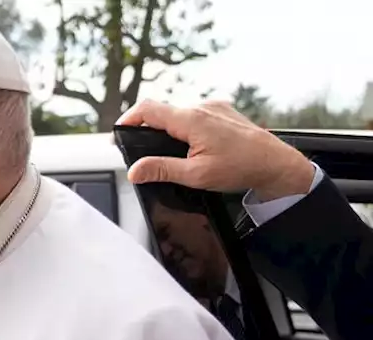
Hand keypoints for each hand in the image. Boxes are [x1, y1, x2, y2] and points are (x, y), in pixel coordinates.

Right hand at [117, 99, 314, 200]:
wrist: (276, 164)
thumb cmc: (242, 167)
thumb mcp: (196, 175)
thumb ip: (161, 170)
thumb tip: (135, 171)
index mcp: (192, 120)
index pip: (148, 109)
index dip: (128, 119)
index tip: (119, 132)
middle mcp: (202, 108)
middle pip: (163, 112)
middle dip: (149, 130)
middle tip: (144, 151)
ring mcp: (214, 107)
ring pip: (179, 114)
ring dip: (170, 130)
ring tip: (174, 153)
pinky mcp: (223, 111)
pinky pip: (196, 115)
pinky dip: (187, 129)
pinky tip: (195, 147)